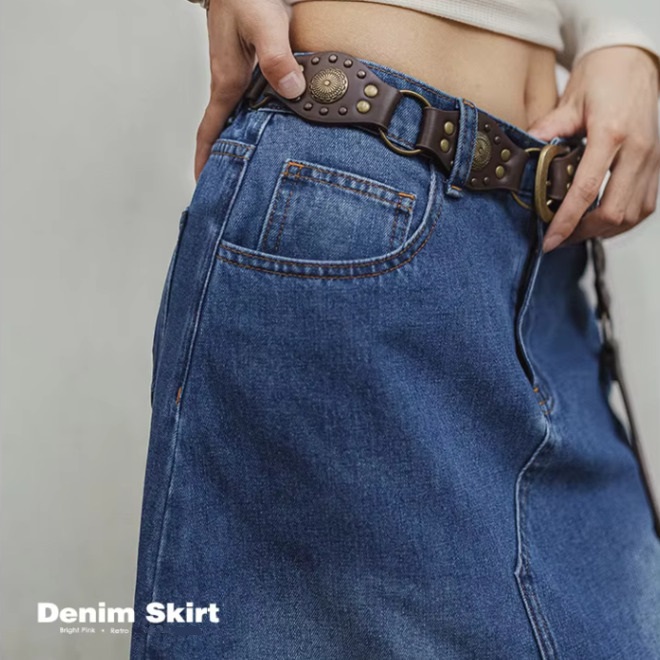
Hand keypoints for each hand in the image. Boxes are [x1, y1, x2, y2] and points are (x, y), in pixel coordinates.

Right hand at [194, 0, 305, 180]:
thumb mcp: (264, 23)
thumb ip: (277, 57)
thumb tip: (292, 91)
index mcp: (228, 79)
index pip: (211, 129)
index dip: (206, 158)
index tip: (203, 183)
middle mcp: (233, 82)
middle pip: (228, 131)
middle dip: (228, 159)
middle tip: (235, 188)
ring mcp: (243, 75)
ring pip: (244, 118)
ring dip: (247, 142)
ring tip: (258, 168)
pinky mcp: (257, 66)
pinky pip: (259, 102)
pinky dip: (264, 119)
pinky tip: (280, 127)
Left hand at [527, 46, 659, 251]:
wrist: (634, 59)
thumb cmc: (602, 76)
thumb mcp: (569, 101)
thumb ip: (547, 130)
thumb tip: (522, 156)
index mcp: (612, 134)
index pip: (585, 191)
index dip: (565, 222)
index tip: (550, 240)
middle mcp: (638, 149)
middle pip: (613, 212)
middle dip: (583, 232)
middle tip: (559, 238)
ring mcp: (653, 158)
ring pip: (632, 215)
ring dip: (603, 230)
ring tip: (576, 231)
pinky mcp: (658, 164)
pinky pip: (644, 205)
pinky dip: (622, 220)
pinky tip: (600, 220)